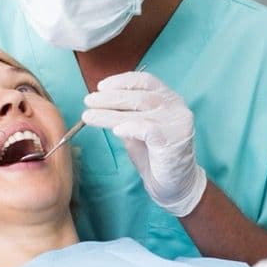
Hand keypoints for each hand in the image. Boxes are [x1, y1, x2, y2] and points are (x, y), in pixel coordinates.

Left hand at [82, 72, 207, 216]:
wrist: (174, 186)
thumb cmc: (155, 157)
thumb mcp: (137, 131)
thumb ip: (126, 115)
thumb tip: (101, 102)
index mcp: (170, 99)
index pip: (145, 81)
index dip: (122, 81)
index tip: (100, 87)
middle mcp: (177, 107)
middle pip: (139, 96)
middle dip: (110, 98)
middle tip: (88, 101)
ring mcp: (178, 122)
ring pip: (139, 111)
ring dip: (110, 113)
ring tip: (89, 116)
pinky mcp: (175, 140)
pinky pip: (148, 129)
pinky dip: (130, 127)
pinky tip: (115, 130)